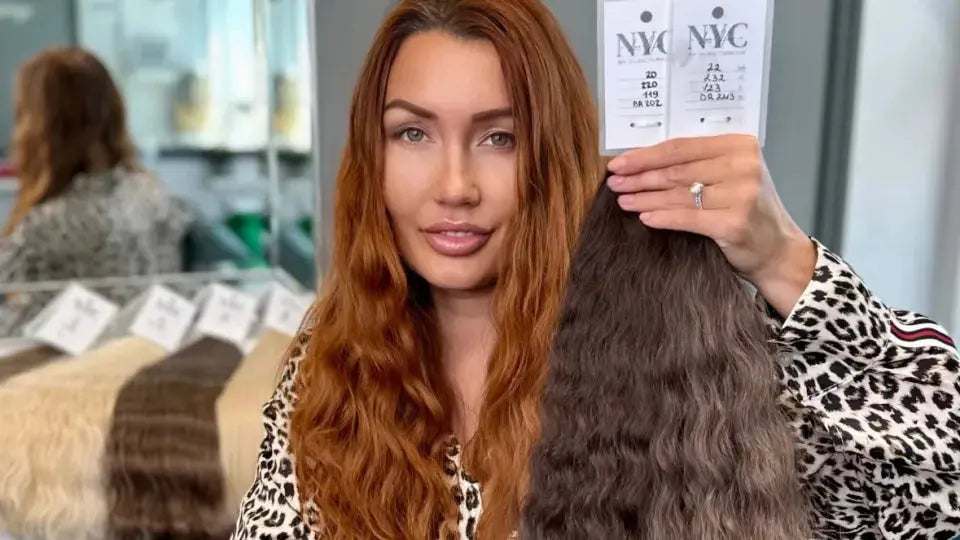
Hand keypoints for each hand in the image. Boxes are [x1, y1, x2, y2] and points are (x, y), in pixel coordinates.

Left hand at [606, 135, 816, 316]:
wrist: (778, 249)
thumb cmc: (747, 209)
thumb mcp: (731, 175)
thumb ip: (698, 163)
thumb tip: (643, 161)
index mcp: (740, 145)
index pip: (681, 147)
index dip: (645, 155)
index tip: (619, 162)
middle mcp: (743, 165)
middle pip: (676, 170)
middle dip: (640, 177)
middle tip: (614, 183)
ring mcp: (741, 194)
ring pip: (678, 194)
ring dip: (644, 198)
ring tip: (622, 200)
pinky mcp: (734, 223)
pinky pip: (686, 218)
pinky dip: (662, 217)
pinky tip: (643, 218)